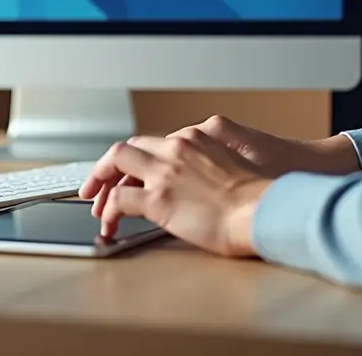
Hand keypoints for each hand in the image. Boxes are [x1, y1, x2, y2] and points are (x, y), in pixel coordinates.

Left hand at [79, 115, 358, 220]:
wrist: (266, 209)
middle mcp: (176, 148)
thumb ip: (208, 166)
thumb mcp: (232, 167)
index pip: (155, 143)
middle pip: (128, 147)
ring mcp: (164, 172)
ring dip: (101, 181)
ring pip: (116, 162)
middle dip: (108, 165)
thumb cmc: (260, 197)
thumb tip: (195, 184)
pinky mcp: (158, 198)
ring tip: (95, 203)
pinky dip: (110, 210)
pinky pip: (120, 199)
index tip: (130, 173)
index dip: (138, 160)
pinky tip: (110, 223)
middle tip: (96, 184)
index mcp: (196, 138)